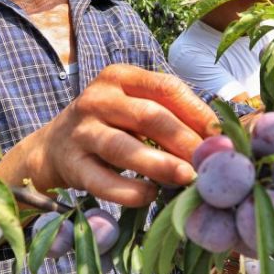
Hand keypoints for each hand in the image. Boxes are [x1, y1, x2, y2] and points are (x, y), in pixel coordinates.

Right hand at [0, 64, 217, 206]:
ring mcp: (81, 131)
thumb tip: (218, 139)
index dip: (197, 111)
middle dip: (184, 140)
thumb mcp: (135, 109)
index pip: (166, 87)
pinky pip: (102, 180)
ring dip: (159, 164)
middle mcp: (98, 98)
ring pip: (123, 147)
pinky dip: (128, 191)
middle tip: (210, 163)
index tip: (220, 136)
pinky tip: (150, 196)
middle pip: (149, 116)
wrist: (53, 148)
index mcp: (121, 77)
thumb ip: (170, 116)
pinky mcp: (71, 164)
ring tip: (187, 178)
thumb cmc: (110, 127)